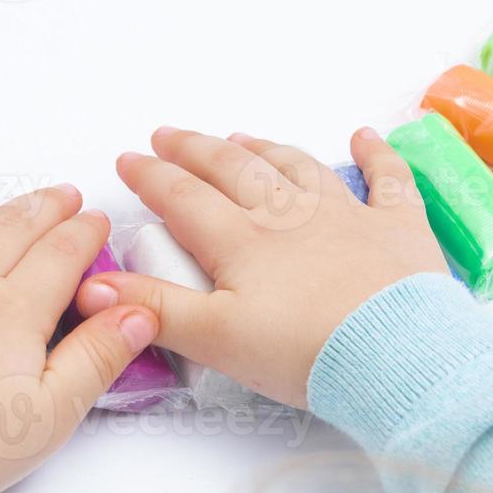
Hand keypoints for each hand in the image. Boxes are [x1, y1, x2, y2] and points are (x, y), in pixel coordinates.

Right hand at [75, 128, 447, 408]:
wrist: (398, 357)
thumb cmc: (305, 352)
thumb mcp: (215, 338)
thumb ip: (154, 307)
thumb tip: (93, 285)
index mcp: (242, 241)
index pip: (184, 198)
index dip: (151, 177)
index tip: (128, 160)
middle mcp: (289, 215)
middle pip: (233, 170)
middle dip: (196, 150)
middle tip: (170, 135)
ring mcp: (347, 215)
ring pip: (297, 167)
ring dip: (265, 149)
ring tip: (241, 139)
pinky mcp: (398, 228)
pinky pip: (387, 179)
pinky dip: (376, 154)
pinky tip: (366, 135)